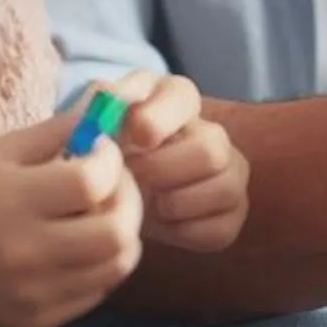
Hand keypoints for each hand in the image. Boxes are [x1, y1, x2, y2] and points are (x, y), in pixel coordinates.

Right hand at [0, 111, 142, 326]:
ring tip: (104, 215)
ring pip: (117, 266)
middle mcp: (25, 251)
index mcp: (13, 200)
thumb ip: (59, 130)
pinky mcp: (36, 320)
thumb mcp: (2, 150)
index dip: (110, 160)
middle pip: (116, 232)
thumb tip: (111, 110)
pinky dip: (103, 266)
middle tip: (115, 187)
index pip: (92, 181)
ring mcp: (32, 292)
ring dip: (123, 235)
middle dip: (129, 201)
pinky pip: (97, 292)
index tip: (101, 152)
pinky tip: (83, 246)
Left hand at [109, 72, 249, 254]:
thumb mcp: (95, 122)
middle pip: (212, 148)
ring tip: (148, 201)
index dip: (160, 118)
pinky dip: (185, 231)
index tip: (136, 136)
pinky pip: (221, 228)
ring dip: (176, 203)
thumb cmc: (105, 155)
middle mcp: (211, 133)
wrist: (112, 196)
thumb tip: (111, 95)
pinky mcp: (230, 214)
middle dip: (164, 169)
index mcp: (177, 100)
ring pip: (226, 188)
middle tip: (134, 177)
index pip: (184, 96)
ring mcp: (228, 174)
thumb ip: (102, 103)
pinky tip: (163, 222)